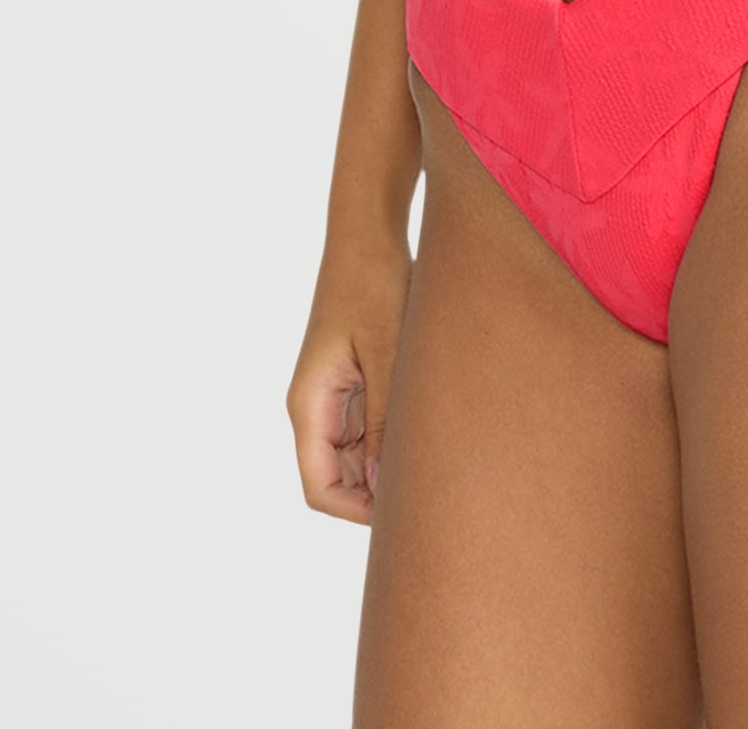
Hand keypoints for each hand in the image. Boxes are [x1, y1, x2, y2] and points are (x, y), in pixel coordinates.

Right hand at [286, 233, 412, 524]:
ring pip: (358, 455)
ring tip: (439, 457)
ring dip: (390, 462)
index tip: (407, 513)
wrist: (369, 233)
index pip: (320, 490)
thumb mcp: (386, 354)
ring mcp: (336, 394)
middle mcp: (316, 406)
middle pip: (340, 479)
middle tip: (433, 491)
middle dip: (379, 493)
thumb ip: (385, 422)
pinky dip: (396, 435)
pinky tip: (432, 426)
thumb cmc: (373, 285)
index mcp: (308, 405)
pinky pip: (371, 426)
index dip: (358, 513)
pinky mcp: (356, 379)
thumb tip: (387, 488)